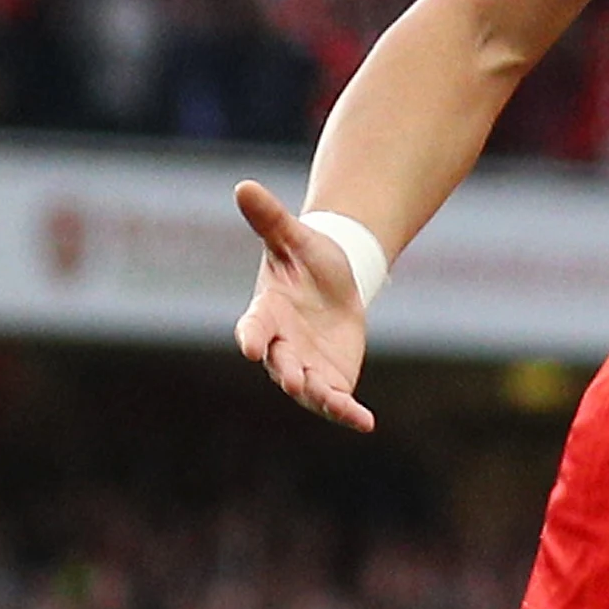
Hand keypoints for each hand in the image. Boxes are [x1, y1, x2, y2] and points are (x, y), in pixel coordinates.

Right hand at [233, 180, 376, 433]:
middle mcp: (280, 346)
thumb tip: (244, 186)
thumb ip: (270, 219)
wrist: (336, 279)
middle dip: (288, 373)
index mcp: (266, 312)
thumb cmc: (306, 258)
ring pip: (308, 389)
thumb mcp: (293, 237)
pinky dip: (348, 413)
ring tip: (336, 403)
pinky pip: (337, 401)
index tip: (250, 347)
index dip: (250, 336)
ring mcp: (305, 367)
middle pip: (281, 364)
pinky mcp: (331, 380)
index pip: (253, 327)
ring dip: (319, 397)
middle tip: (295, 381)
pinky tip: (365, 422)